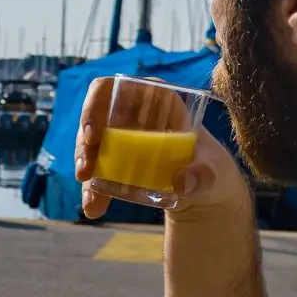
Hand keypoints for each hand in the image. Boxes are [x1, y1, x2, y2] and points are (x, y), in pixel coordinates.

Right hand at [73, 76, 249, 220]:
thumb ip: (204, 174)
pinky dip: (91, 190)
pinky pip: (95, 170)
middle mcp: (130, 113)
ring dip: (85, 171)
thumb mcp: (213, 169)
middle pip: (93, 120)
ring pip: (89, 146)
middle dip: (83, 147)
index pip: (110, 88)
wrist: (204, 189)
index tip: (93, 135)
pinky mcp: (114, 160)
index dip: (93, 107)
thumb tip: (182, 182)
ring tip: (92, 200)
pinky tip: (94, 207)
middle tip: (85, 173)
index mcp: (152, 98)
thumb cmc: (210, 167)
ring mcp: (119, 136)